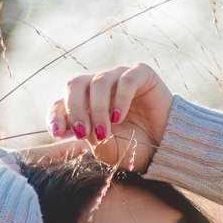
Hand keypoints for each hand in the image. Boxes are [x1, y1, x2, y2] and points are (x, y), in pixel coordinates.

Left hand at [45, 63, 173, 172]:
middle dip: (74, 109)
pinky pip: (125, 81)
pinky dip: (119, 100)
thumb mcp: (106, 148)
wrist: (167, 148)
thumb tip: (70, 124)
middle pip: (75, 84)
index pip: (61, 101)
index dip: (56, 114)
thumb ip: (87, 136)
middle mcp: (100, 86)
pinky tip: (119, 117)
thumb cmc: (134, 148)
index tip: (57, 132)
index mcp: (86, 104)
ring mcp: (119, 77)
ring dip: (98, 110)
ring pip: (98, 82)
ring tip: (104, 132)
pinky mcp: (141, 74)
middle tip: (81, 132)